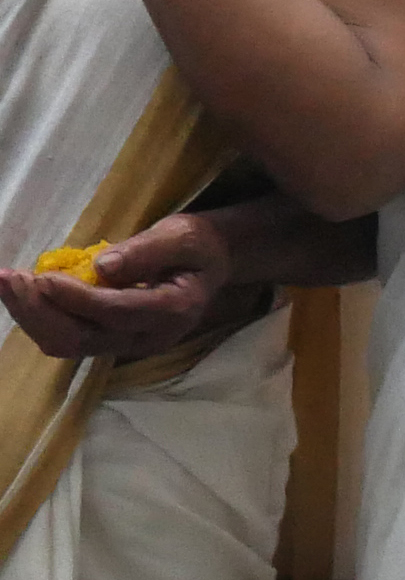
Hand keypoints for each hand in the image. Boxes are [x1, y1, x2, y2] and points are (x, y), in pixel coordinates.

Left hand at [0, 207, 237, 363]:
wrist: (209, 266)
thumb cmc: (197, 246)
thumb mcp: (182, 235)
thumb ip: (146, 250)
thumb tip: (102, 266)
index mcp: (173, 310)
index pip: (115, 312)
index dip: (74, 298)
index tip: (40, 275)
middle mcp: (148, 337)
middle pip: (82, 338)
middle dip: (39, 310)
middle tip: (9, 278)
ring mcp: (127, 344)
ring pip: (67, 344)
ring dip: (31, 316)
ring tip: (7, 283)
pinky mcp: (110, 341)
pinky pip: (66, 339)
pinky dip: (38, 318)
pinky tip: (23, 293)